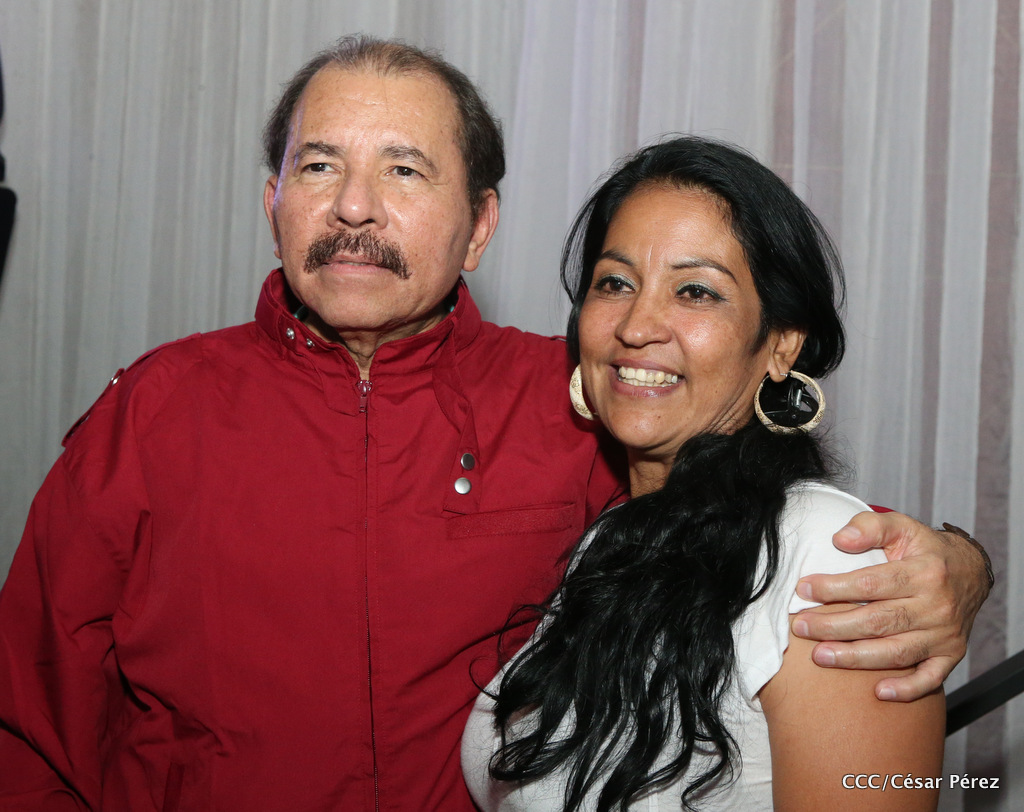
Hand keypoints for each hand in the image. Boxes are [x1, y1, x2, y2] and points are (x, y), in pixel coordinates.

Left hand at [791, 510, 990, 701]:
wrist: (970, 571)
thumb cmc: (923, 549)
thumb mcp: (901, 526)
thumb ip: (870, 526)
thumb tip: (839, 540)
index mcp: (924, 572)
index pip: (872, 584)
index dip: (835, 588)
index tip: (803, 589)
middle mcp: (937, 606)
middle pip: (879, 621)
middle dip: (835, 627)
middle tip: (800, 626)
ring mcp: (945, 634)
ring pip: (897, 652)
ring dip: (856, 658)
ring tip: (820, 656)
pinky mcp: (951, 654)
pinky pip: (931, 678)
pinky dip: (906, 689)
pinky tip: (878, 692)